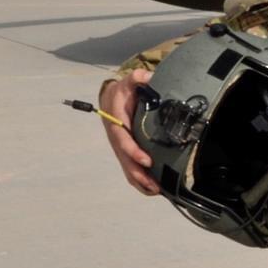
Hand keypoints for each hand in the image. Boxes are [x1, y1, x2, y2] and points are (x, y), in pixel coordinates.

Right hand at [100, 70, 158, 194]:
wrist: (111, 98)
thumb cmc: (123, 91)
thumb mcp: (129, 82)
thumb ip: (136, 77)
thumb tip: (144, 76)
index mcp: (116, 122)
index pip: (123, 140)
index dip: (133, 152)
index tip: (147, 160)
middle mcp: (117, 138)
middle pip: (125, 160)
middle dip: (139, 174)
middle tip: (154, 185)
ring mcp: (120, 147)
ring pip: (127, 168)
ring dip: (140, 181)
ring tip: (156, 191)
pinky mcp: (126, 152)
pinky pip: (130, 168)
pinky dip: (139, 181)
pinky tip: (153, 190)